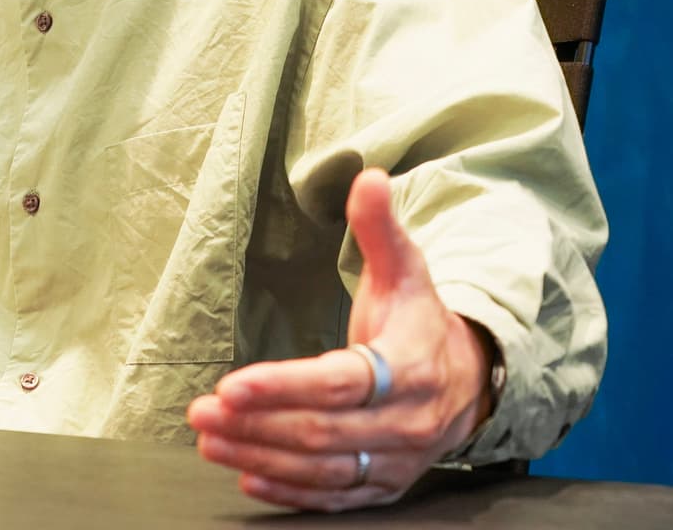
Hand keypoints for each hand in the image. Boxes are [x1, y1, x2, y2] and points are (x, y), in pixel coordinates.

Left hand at [186, 168, 494, 510]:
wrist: (470, 379)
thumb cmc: (419, 319)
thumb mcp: (406, 268)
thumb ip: (380, 227)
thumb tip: (367, 176)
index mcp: (409, 368)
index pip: (342, 383)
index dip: (285, 386)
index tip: (233, 383)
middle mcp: (405, 423)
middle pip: (322, 432)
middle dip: (257, 424)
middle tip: (202, 410)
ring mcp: (395, 461)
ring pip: (322, 470)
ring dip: (259, 457)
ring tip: (209, 439)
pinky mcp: (384, 486)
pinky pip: (334, 497)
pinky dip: (289, 491)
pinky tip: (246, 478)